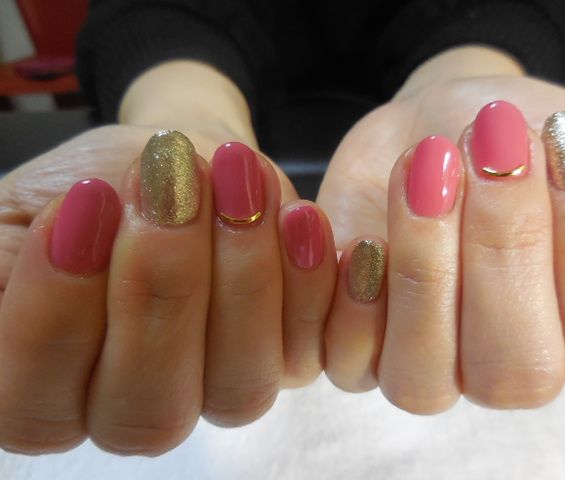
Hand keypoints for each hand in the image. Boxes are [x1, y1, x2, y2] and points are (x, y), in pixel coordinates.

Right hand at [0, 127, 339, 455]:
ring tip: (233, 179)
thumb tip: (60, 252)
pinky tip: (296, 217)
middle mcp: (136, 409)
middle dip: (161, 288)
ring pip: (238, 389)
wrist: (175, 163)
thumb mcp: (36, 207)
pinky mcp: (287, 360)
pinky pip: (307, 349)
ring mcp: (217, 392)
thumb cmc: (98, 187)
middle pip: (149, 411)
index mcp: (48, 391)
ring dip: (241, 279)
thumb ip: (24, 254)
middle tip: (167, 184)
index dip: (58, 311)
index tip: (85, 202)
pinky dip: (306, 284)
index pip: (36, 405)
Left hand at [319, 47, 564, 412]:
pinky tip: (352, 229)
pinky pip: (343, 363)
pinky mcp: (358, 347)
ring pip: (423, 382)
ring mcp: (430, 366)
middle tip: (493, 148)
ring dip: (423, 270)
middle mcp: (507, 367)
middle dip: (504, 249)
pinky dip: (346, 297)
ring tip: (426, 168)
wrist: (440, 122)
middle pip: (515, 373)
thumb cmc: (526, 140)